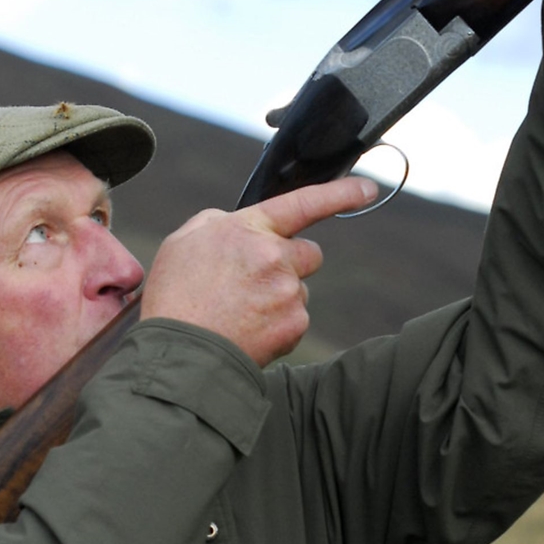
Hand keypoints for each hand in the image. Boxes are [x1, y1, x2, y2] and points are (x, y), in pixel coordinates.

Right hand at [140, 177, 377, 366]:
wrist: (179, 354)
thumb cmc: (175, 297)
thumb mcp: (183, 242)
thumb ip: (218, 223)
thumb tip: (241, 227)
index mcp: (249, 229)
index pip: (305, 202)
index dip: (342, 193)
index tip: (368, 189)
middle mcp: (275, 256)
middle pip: (309, 254)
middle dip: (290, 264)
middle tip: (255, 283)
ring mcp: (288, 292)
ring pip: (299, 290)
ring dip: (278, 298)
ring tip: (238, 313)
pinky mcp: (294, 325)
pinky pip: (295, 320)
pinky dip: (277, 326)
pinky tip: (247, 331)